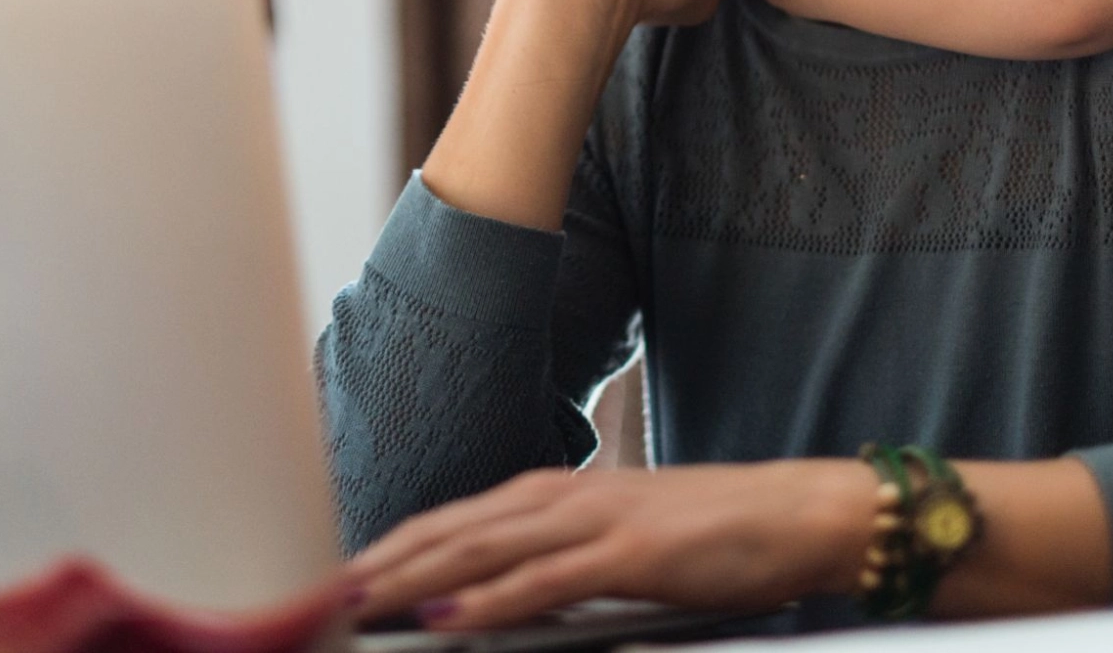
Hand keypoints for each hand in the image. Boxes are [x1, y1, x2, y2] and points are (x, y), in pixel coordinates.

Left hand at [343, 462, 873, 630]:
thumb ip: (555, 564)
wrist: (799, 512)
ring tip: (354, 601)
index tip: (334, 578)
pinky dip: (491, 598)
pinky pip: (546, 580)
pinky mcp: (632, 552)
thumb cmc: (714, 534)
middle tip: (313, 593)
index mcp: (557, 495)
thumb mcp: (619, 544)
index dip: (388, 548)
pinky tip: (449, 616)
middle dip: (377, 562)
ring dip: (411, 576)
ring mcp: (597, 520)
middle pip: (449, 529)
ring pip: (482, 549)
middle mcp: (564, 498)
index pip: (452, 521)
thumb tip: (491, 598)